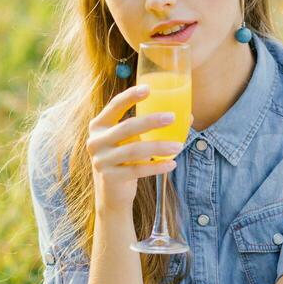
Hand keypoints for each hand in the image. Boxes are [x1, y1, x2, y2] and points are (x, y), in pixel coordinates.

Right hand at [87, 84, 191, 210]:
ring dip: (159, 146)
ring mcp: (100, 160)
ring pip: (134, 150)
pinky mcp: (110, 178)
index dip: (130, 96)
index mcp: (99, 126)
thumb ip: (148, 129)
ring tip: (179, 145)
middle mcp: (95, 141)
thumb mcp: (129, 141)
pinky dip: (156, 167)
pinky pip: (137, 170)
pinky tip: (172, 164)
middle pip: (126, 127)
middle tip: (172, 117)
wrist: (111, 194)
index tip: (149, 89)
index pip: (114, 106)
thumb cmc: (124, 159)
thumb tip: (187, 117)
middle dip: (150, 121)